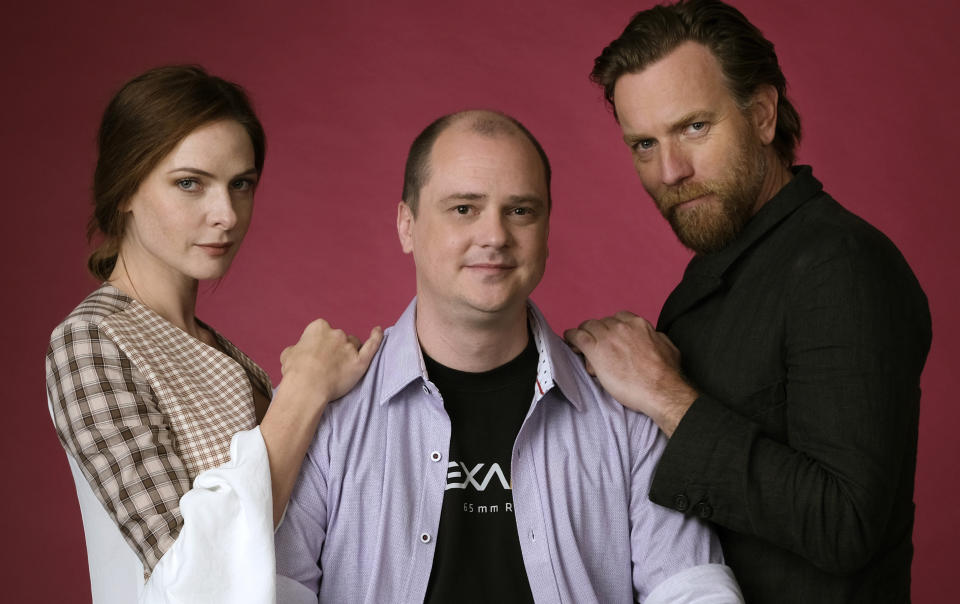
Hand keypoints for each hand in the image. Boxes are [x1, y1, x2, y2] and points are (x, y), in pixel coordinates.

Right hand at [278, 320, 382, 414]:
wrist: (306, 388)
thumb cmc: (295, 373)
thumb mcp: (287, 355)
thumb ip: (296, 349)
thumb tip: (297, 351)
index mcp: (318, 328)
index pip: (322, 331)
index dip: (319, 345)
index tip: (316, 356)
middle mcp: (336, 333)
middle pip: (339, 338)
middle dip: (334, 349)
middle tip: (326, 366)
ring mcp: (349, 347)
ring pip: (354, 344)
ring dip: (349, 352)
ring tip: (340, 368)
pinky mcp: (360, 361)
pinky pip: (372, 345)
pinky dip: (376, 337)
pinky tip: (378, 331)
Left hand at [564, 311, 695, 435]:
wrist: (660, 390)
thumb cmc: (667, 374)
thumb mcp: (668, 347)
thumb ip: (656, 337)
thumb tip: (652, 336)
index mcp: (638, 324)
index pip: (617, 318)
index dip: (611, 329)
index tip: (609, 338)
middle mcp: (621, 327)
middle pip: (601, 323)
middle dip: (597, 334)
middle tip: (597, 350)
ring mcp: (607, 337)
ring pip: (587, 327)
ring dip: (584, 336)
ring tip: (581, 348)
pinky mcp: (595, 350)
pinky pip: (577, 336)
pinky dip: (571, 337)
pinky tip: (569, 341)